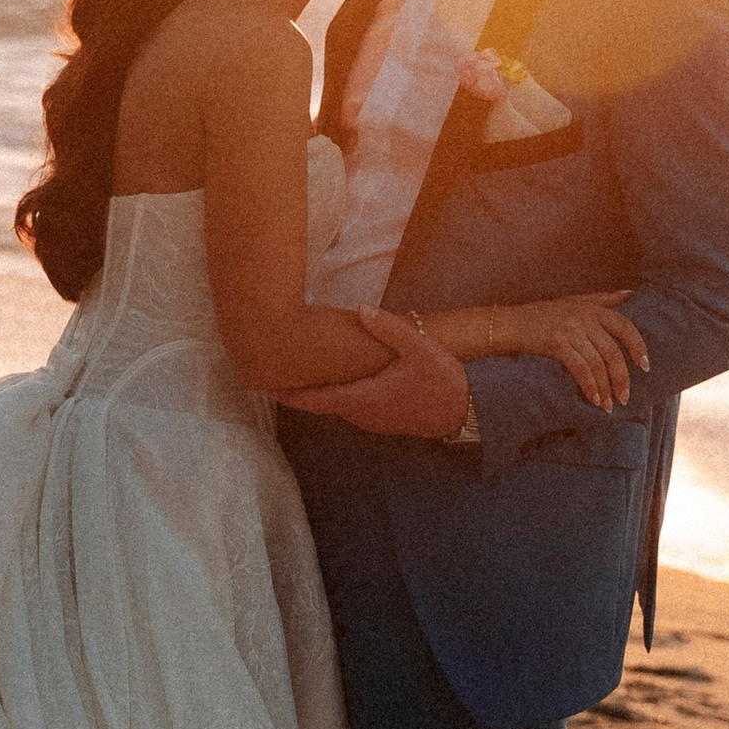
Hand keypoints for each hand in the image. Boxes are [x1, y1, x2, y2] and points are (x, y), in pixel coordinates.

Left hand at [280, 307, 472, 440]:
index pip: (313, 399)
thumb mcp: (420, 350)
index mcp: (362, 399)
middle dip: (297, 388)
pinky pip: (351, 404)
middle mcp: (360, 414)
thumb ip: (390, 329)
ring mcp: (371, 420)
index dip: (286, 393)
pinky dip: (336, 392)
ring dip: (318, 390)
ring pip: (336, 403)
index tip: (261, 384)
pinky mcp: (382, 418)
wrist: (466, 415)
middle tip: (274, 369)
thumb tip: (361, 309)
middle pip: (320, 401)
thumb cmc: (443, 383)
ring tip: (300, 370)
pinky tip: (337, 376)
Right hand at [500, 292, 648, 410]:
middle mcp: (584, 318)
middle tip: (625, 397)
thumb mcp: (574, 301)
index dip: (638, 346)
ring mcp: (570, 330)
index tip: (645, 366)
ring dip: (606, 388)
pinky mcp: (557, 344)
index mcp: (592, 308)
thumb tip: (631, 293)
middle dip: (621, 378)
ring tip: (609, 405)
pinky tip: (594, 400)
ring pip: (597, 364)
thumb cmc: (543, 314)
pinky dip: (589, 387)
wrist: (510, 323)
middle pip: (612, 352)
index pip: (625, 327)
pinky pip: (580, 369)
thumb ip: (603, 299)